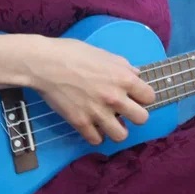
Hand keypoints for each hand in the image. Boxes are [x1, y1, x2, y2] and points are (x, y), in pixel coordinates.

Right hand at [27, 37, 154, 144]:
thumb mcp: (103, 53)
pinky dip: (95, 135)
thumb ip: (123, 66)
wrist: (44, 63)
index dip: (143, 96)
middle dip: (135, 115)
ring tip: (109, 122)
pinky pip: (96, 140)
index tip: (135, 96)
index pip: (150, 97)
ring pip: (121, 136)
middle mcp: (114, 98)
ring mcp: (97, 113)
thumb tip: (136, 75)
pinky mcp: (80, 123)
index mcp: (123, 78)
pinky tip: (92, 126)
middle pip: (142, 119)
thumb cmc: (72, 53)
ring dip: (116, 129)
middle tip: (124, 110)